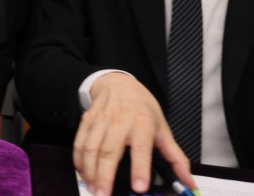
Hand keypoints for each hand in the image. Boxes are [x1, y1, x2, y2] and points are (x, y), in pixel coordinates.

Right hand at [74, 72, 195, 195]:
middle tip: (103, 195)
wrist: (118, 84)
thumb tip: (189, 182)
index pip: (141, 149)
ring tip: (93, 189)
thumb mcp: (163, 128)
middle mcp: (119, 122)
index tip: (139, 187)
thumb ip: (175, 157)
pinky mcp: (87, 122)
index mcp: (142, 124)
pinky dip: (79, 160)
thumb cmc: (141, 107)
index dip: (140, 169)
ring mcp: (100, 121)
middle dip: (105, 176)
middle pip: (109, 152)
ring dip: (90, 171)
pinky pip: (79, 143)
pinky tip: (83, 173)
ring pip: (91, 148)